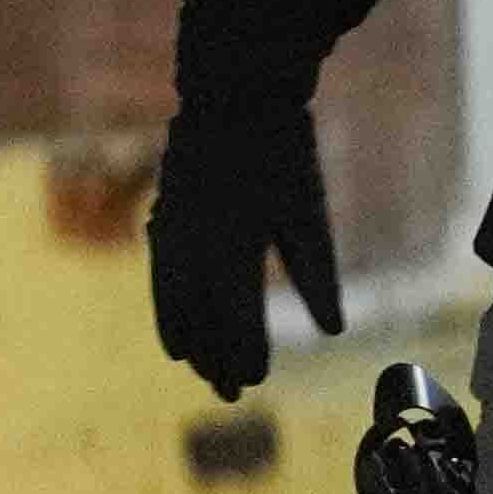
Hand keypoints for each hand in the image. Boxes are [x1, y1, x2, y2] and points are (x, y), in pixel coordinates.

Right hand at [150, 102, 342, 400]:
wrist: (231, 99)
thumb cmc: (283, 155)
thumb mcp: (309, 211)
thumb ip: (317, 272)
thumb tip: (332, 330)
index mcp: (234, 245)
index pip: (237, 316)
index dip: (245, 351)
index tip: (256, 380)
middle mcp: (194, 246)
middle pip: (200, 319)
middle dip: (214, 359)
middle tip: (230, 395)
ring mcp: (172, 234)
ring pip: (173, 305)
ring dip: (188, 342)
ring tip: (202, 373)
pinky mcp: (164, 222)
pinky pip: (160, 282)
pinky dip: (167, 314)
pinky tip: (175, 340)